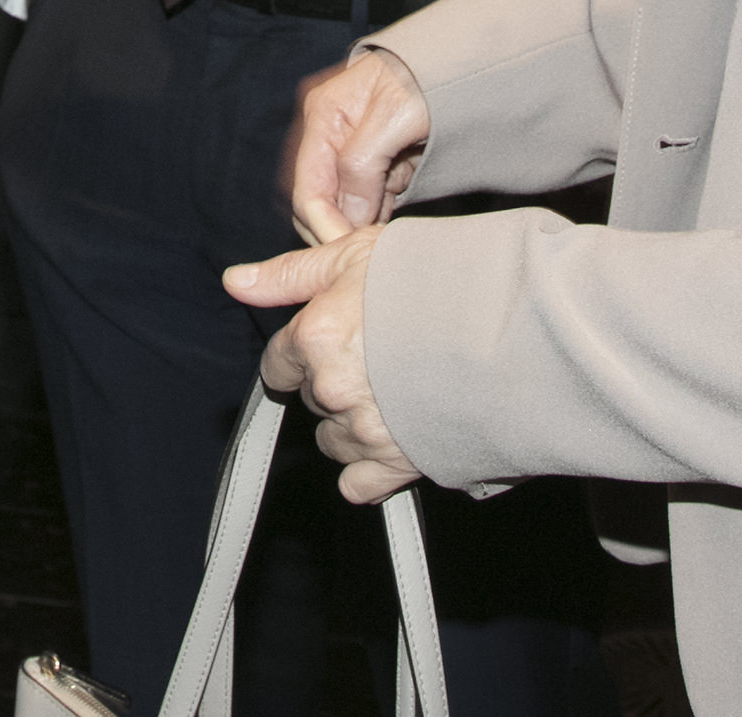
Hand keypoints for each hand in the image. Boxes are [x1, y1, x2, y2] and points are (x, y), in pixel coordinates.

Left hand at [228, 230, 419, 502]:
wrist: (507, 328)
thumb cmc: (433, 280)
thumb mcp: (353, 255)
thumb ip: (289, 275)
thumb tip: (235, 282)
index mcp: (314, 338)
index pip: (279, 364)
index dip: (302, 354)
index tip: (329, 345)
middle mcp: (331, 388)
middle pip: (311, 399)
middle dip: (334, 383)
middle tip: (380, 358)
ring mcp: (363, 430)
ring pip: (332, 441)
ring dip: (352, 425)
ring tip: (396, 395)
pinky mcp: (397, 464)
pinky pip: (358, 485)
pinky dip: (370, 471)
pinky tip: (396, 441)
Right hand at [284, 45, 432, 241]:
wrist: (467, 59)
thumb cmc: (430, 75)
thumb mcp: (396, 114)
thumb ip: (362, 163)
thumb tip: (346, 217)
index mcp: (323, 115)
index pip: (308, 191)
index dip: (327, 227)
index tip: (352, 253)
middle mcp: (328, 131)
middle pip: (316, 200)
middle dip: (340, 227)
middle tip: (369, 250)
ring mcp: (349, 145)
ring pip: (340, 203)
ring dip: (360, 222)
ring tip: (386, 232)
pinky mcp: (373, 156)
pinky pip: (364, 196)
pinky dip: (377, 211)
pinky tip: (395, 214)